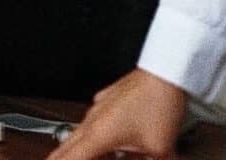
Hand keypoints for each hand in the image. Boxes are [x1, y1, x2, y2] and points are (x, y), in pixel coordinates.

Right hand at [47, 68, 186, 159]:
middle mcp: (94, 118)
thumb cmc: (159, 104)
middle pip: (66, 146)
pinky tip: (111, 144)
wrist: (165, 73)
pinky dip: (95, 136)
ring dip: (82, 149)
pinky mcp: (109, 99)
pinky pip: (94, 121)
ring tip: (93, 156)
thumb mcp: (158, 151)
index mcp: (98, 134)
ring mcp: (100, 107)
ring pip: (81, 133)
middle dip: (60, 156)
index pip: (68, 158)